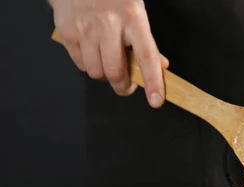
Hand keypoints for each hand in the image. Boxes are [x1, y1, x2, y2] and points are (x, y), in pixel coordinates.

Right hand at [49, 0, 168, 107]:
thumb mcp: (136, 11)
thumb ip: (146, 40)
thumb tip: (161, 67)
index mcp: (133, 18)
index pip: (146, 56)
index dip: (153, 81)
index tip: (156, 101)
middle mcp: (108, 24)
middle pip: (115, 72)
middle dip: (123, 86)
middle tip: (128, 85)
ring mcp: (85, 28)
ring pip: (96, 73)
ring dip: (105, 75)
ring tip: (108, 61)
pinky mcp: (67, 32)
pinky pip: (80, 64)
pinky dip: (89, 65)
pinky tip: (93, 51)